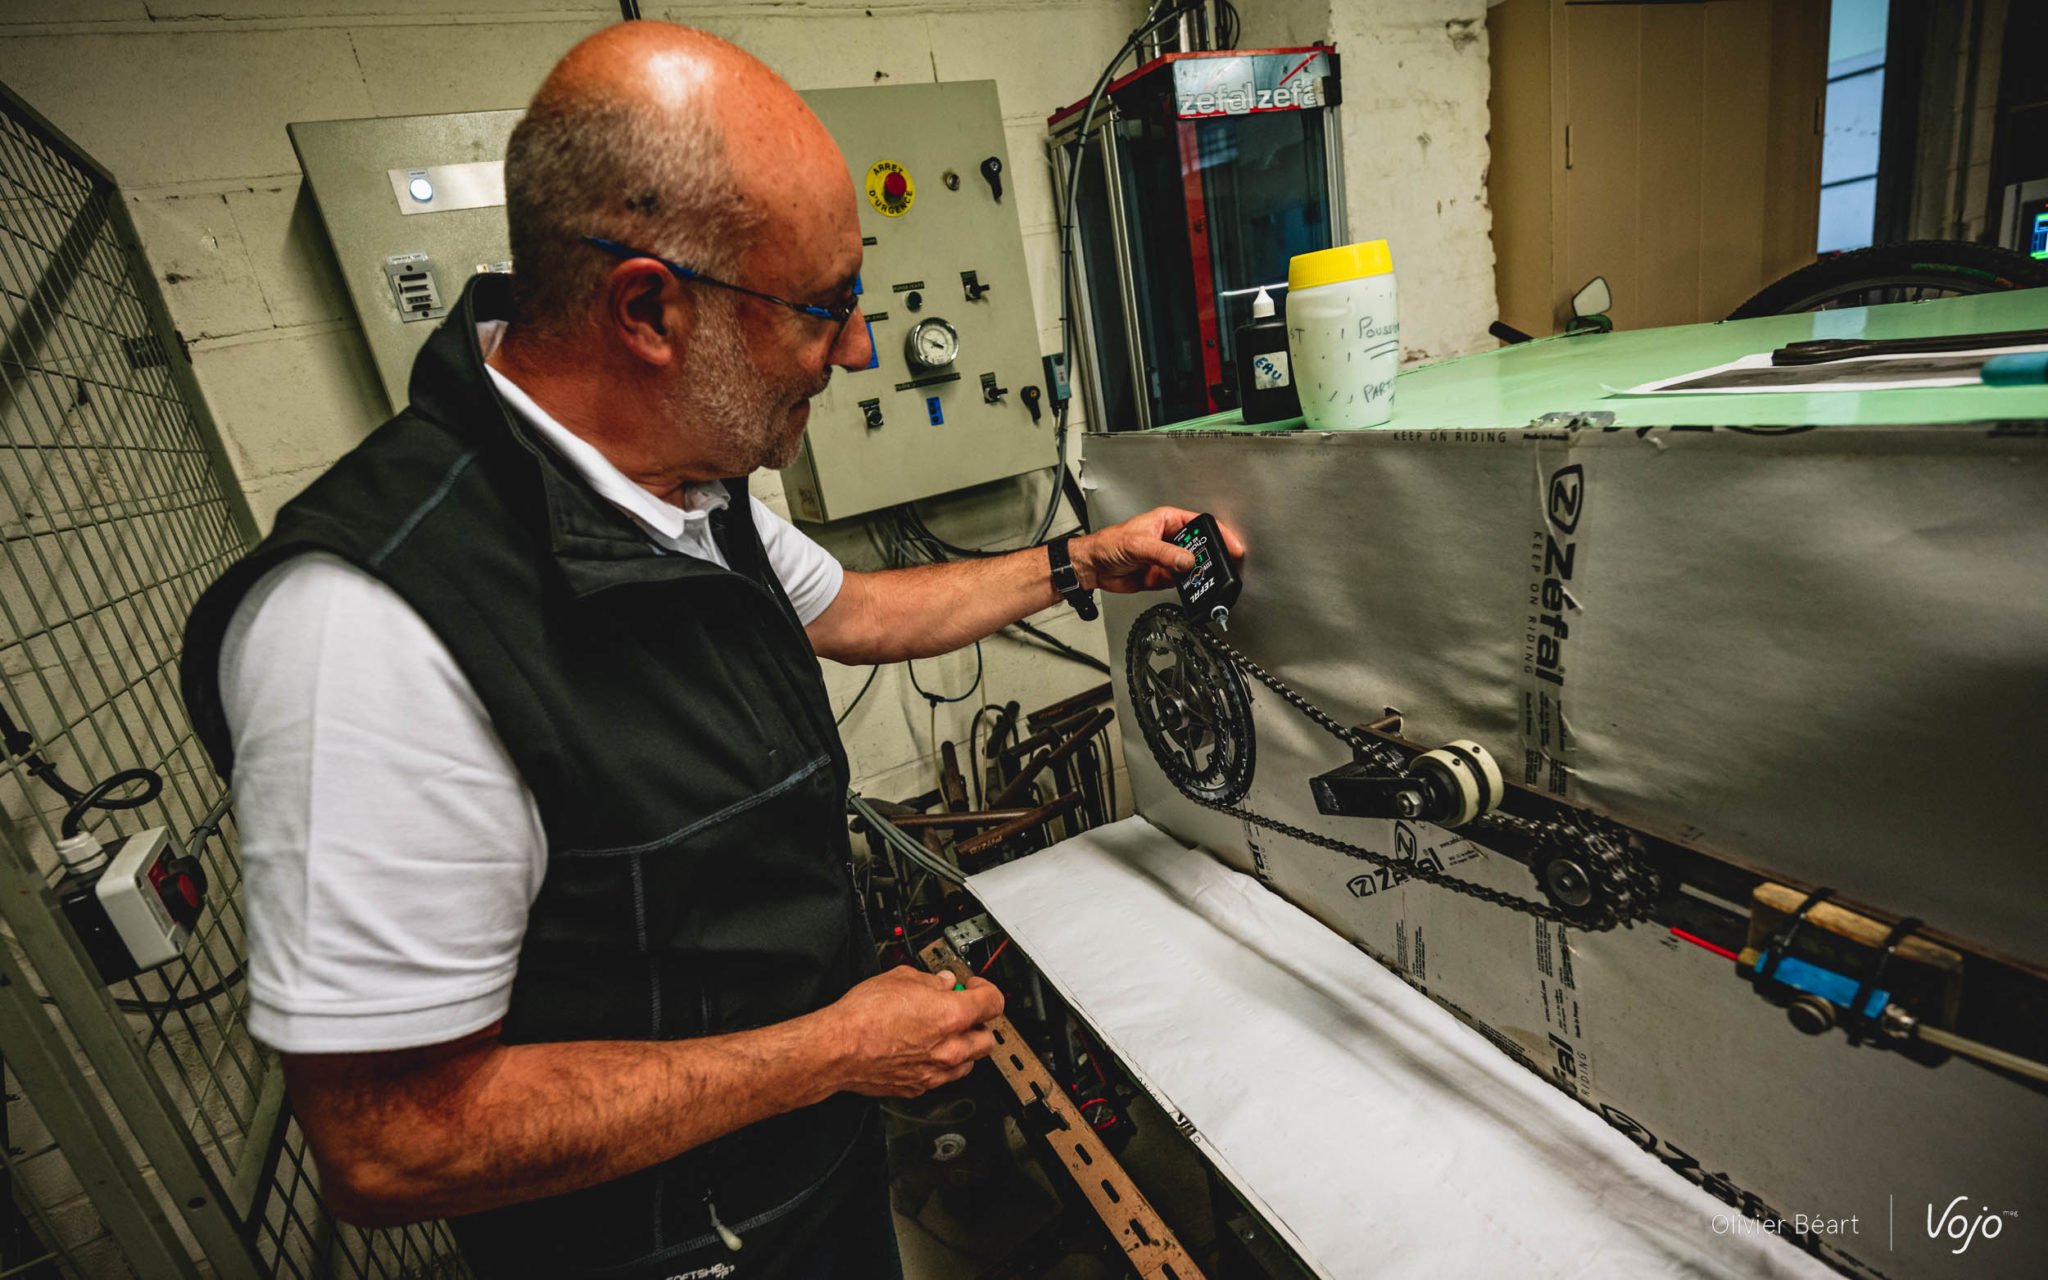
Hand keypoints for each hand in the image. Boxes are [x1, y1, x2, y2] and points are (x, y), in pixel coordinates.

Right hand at [820, 966, 1004, 1097]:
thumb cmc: (864, 1015)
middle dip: (978, 1023)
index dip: (986, 989)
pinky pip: (943, 1078)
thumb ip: (929, 981)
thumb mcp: (900, 978)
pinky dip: (941, 1065)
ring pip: (969, 1063)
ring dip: (964, 1048)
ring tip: (944, 1034)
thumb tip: (940, 982)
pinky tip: (924, 1051)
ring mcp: (935, 1072)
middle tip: (963, 1012)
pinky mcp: (918, 1088)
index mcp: (952, 1015)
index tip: (974, 987)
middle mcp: (950, 1048)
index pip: (993, 1002)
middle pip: (987, 1039)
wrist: (838, 1048)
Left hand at [1074, 507, 1246, 594]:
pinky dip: (1187, 586)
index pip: (1200, 524)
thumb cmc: (1108, 544)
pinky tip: (1189, 587)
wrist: (1093, 567)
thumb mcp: (1139, 545)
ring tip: (1204, 578)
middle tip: (1220, 566)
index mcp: (1167, 521)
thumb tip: (1187, 560)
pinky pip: (1182, 582)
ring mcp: (1168, 558)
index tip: (1231, 546)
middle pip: (1200, 547)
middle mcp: (1170, 539)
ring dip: (1198, 573)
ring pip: (1192, 566)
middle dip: (1210, 557)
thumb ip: (1165, 553)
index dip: (1218, 533)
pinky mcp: (1163, 576)